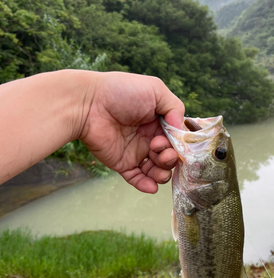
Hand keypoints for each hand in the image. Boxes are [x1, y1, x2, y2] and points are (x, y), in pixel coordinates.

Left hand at [79, 72, 184, 193]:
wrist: (87, 104)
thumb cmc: (121, 92)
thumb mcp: (155, 90)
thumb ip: (174, 107)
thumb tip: (181, 129)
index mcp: (158, 121)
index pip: (176, 139)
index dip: (178, 144)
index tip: (172, 143)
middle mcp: (149, 137)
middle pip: (169, 156)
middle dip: (170, 159)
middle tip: (158, 150)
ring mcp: (136, 151)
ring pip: (157, 171)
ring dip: (162, 174)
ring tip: (158, 170)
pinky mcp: (122, 163)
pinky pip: (137, 179)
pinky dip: (147, 185)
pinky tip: (152, 186)